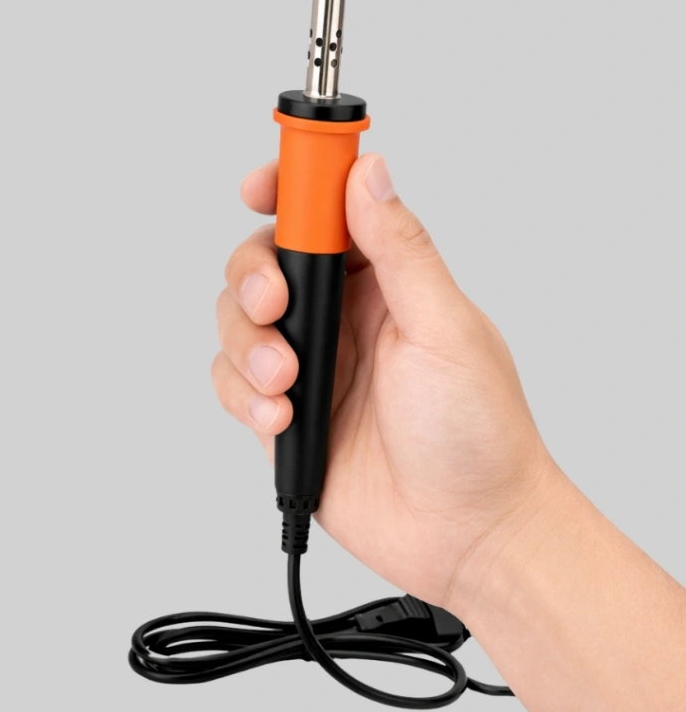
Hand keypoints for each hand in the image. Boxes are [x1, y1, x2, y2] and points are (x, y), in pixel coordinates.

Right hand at [213, 152, 556, 609]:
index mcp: (385, 278)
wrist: (469, 538)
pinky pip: (231, 382)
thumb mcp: (444, 329)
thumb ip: (400, 249)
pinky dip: (241, 395)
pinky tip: (280, 418)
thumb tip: (369, 173)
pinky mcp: (284, 413)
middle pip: (263, 259)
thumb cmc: (480, 435)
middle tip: (275, 304)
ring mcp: (311, 362)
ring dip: (247, 344)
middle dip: (254, 277)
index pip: (325, 208)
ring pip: (237, 319)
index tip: (259, 185)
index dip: (286, 185)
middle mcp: (342, 313)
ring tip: (287, 382)